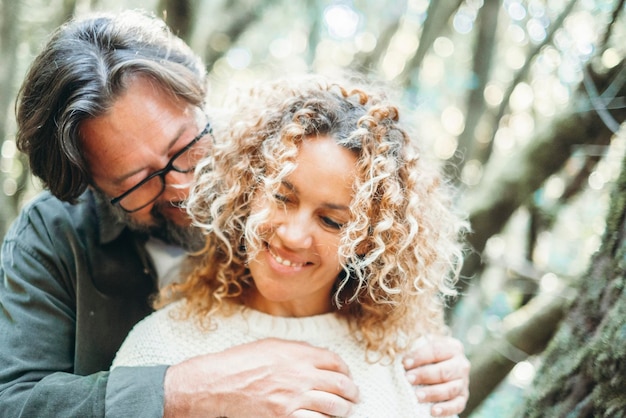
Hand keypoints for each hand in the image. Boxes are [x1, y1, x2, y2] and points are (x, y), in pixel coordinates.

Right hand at [163, 338, 358, 417]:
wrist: (218, 383)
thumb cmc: (240, 363)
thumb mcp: (272, 346)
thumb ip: (297, 350)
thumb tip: (316, 356)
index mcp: (299, 354)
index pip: (335, 361)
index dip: (345, 370)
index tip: (346, 375)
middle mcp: (301, 375)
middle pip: (340, 384)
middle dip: (351, 392)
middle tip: (354, 396)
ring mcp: (294, 398)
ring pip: (334, 406)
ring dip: (344, 409)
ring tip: (345, 410)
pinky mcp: (285, 417)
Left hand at [403, 335, 469, 416]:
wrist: (442, 366)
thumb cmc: (428, 354)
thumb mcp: (425, 345)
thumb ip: (416, 345)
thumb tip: (400, 349)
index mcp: (453, 347)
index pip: (436, 350)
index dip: (420, 356)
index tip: (405, 363)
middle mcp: (461, 364)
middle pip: (444, 371)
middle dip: (424, 375)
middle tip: (408, 379)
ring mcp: (463, 382)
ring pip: (450, 389)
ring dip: (432, 393)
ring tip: (417, 396)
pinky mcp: (463, 397)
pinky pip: (457, 405)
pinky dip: (446, 409)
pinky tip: (433, 411)